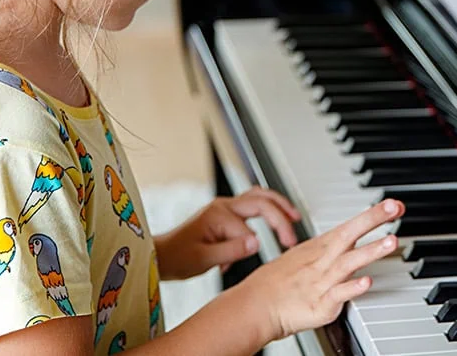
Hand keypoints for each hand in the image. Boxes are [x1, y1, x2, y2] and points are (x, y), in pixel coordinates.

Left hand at [155, 187, 301, 279]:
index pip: (250, 227)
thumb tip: (257, 242)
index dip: (260, 244)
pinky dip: (267, 208)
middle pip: (261, 200)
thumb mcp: (203, 259)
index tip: (273, 255)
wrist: (162, 255)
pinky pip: (252, 204)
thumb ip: (231, 250)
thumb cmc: (178, 257)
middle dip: (281, 213)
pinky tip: (276, 217)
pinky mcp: (226, 214)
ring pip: (258, 196)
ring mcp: (225, 208)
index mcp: (218, 214)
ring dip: (277, 204)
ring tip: (293, 215)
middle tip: (294, 229)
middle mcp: (223, 206)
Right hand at [238, 199, 404, 341]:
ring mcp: (322, 282)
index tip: (392, 205)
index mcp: (319, 248)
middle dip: (373, 220)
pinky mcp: (320, 305)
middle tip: (394, 207)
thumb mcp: (303, 257)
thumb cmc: (278, 282)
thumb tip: (348, 242)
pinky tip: (367, 282)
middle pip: (350, 235)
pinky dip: (352, 288)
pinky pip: (338, 295)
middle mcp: (323, 261)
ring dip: (371, 251)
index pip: (350, 226)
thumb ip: (328, 250)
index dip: (371, 215)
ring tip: (391, 241)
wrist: (255, 305)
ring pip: (349, 262)